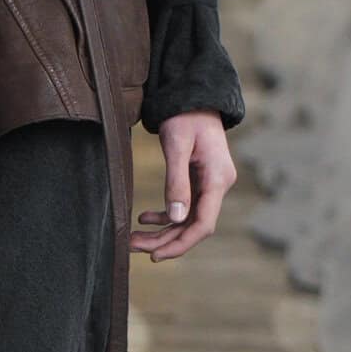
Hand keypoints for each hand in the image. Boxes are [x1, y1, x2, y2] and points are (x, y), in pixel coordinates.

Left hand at [130, 109, 235, 260]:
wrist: (194, 96)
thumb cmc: (185, 116)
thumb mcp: (177, 146)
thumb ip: (176, 181)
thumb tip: (175, 218)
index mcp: (217, 179)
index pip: (204, 224)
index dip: (181, 244)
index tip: (156, 255)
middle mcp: (218, 185)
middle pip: (193, 226)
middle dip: (165, 241)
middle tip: (133, 247)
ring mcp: (209, 184)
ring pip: (187, 219)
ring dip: (162, 232)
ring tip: (134, 239)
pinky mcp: (199, 181)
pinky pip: (184, 207)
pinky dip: (165, 216)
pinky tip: (144, 218)